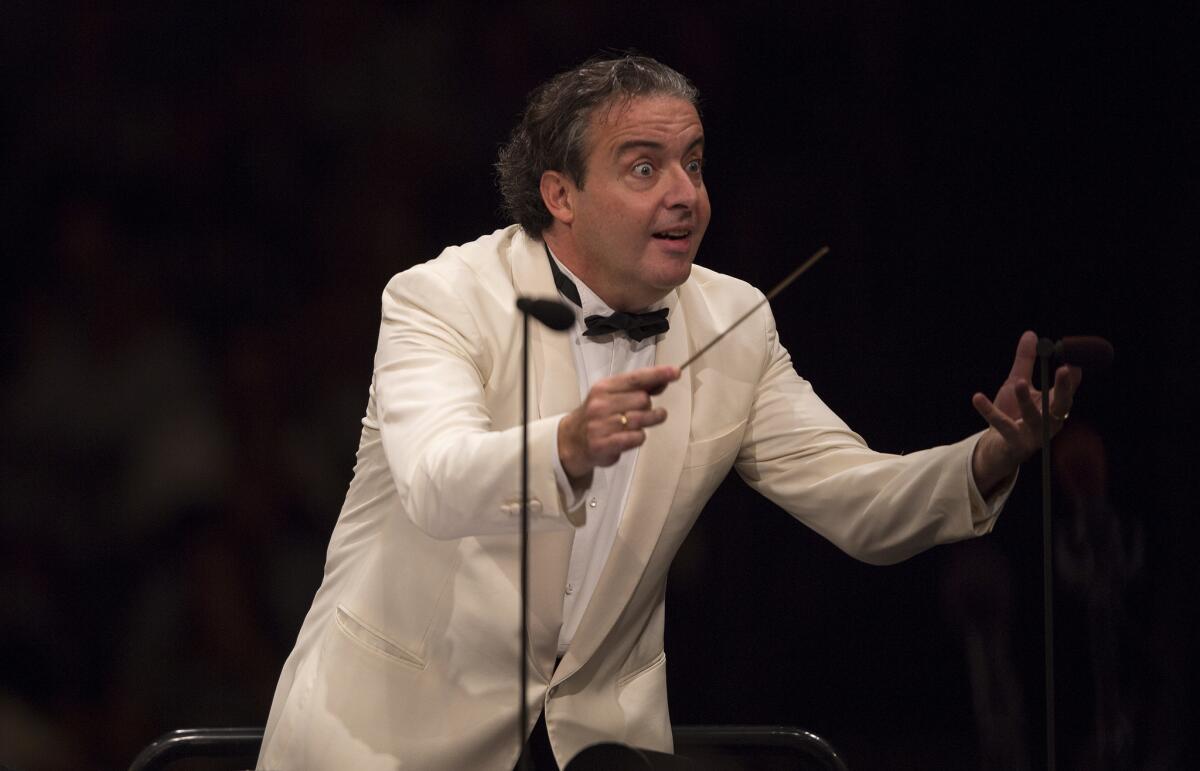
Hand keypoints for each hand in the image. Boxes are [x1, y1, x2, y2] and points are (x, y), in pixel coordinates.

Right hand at [558, 365, 679, 482]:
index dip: (657, 374)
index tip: (675, 372)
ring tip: (648, 421)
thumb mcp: (613, 395)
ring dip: (650, 420)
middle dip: (649, 405)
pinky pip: (636, 438)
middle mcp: (601, 404)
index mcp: (604, 387)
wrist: (572, 440)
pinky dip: (639, 437)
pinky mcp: (604, 444)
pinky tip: (632, 436)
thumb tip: (665, 378)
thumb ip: (638, 387)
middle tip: (643, 410)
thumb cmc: (598, 415)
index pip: (635, 378)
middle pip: (643, 400)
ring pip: (641, 419)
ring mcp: (601, 425)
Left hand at [970, 330, 1081, 496]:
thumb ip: (1025, 361)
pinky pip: (1001, 425)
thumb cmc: (1013, 412)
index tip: (1074, 361)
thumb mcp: (1017, 383)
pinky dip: (989, 411)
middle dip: (1065, 389)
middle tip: (1063, 369)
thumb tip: (1030, 334)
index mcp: (1053, 408)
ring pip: (1034, 417)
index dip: (1072, 378)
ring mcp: (1032, 434)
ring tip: (1019, 382)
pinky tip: (976, 396)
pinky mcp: (1013, 442)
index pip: (1068, 391)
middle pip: (1060, 406)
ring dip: (1027, 400)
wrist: (998, 445)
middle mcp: (1048, 422)